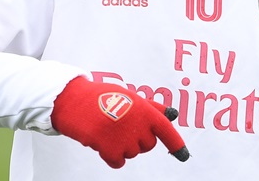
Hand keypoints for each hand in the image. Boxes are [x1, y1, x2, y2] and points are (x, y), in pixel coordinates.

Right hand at [50, 76, 189, 167]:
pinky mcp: (108, 148)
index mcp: (143, 108)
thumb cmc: (102, 97)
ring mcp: (123, 136)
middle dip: (138, 140)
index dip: (176, 144)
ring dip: (122, 147)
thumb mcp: (129, 96)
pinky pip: (118, 162)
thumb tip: (173, 115)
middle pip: (148, 145)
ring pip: (132, 154)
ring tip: (108, 129)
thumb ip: (151, 107)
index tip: (184, 156)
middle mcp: (136, 123)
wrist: (74, 100)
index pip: (165, 129)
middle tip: (121, 126)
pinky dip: (112, 158)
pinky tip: (103, 143)